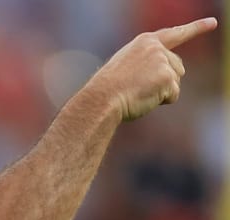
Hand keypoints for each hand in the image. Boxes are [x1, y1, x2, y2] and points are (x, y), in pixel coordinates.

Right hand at [87, 17, 216, 120]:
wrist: (102, 98)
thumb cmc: (108, 88)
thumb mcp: (125, 66)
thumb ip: (146, 63)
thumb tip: (167, 77)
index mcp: (144, 42)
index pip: (174, 34)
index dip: (195, 28)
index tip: (212, 23)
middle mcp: (157, 48)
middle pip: (177, 67)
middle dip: (166, 80)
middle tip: (140, 87)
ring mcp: (163, 61)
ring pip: (176, 81)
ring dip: (161, 91)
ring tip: (138, 91)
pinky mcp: (168, 77)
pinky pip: (173, 95)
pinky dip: (160, 101)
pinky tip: (144, 97)